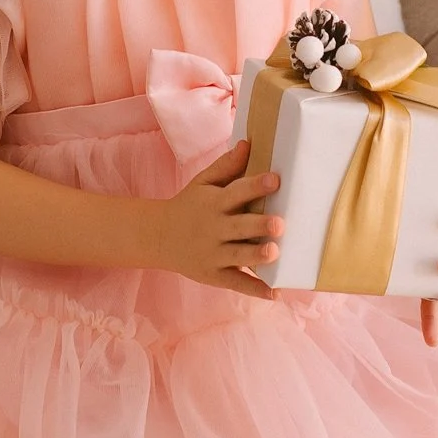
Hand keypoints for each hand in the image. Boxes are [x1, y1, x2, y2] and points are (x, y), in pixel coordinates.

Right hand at [155, 139, 282, 297]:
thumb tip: (249, 144)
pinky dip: (254, 290)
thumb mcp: (203, 183)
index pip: (236, 192)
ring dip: (256, 256)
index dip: (255, 185)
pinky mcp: (214, 275)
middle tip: (279, 223)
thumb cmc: (190, 205)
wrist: (158, 236)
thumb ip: (226, 166)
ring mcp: (213, 254)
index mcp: (214, 203)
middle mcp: (214, 229)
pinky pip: (236, 282)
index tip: (276, 179)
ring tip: (274, 252)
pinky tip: (274, 293)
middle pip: (239, 226)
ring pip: (237, 256)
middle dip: (258, 225)